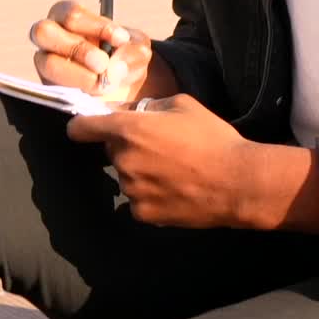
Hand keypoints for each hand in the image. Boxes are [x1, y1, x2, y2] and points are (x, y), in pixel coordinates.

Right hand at [30, 1, 151, 103]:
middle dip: (78, 49)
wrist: (122, 84)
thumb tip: (116, 65)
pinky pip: (52, 90)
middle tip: (103, 64)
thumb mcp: (136, 48)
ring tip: (102, 84)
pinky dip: (77, 93)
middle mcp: (50, 35)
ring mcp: (45, 61)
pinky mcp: (47, 87)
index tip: (121, 40)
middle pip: (45, 31)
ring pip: (48, 63)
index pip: (72, 14)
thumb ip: (133, 51)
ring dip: (78, 75)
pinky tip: (95, 96)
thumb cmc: (123, 55)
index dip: (97, 27)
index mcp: (68, 15)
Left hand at [67, 93, 251, 227]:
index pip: (82, 128)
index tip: (84, 127)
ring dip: (139, 170)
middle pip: (111, 150)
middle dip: (126, 145)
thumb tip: (135, 112)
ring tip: (173, 168)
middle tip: (158, 144)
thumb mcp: (183, 104)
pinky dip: (149, 193)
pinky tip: (174, 188)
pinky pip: (137, 198)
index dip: (81, 125)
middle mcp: (123, 161)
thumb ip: (151, 106)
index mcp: (129, 130)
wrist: (236, 183)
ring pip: (126, 175)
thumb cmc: (212, 137)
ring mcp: (132, 191)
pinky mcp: (143, 214)